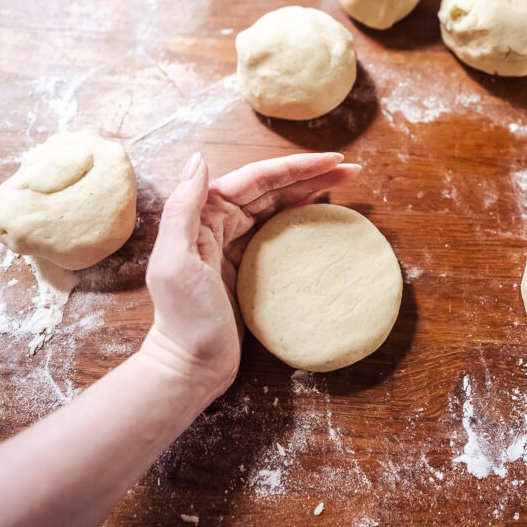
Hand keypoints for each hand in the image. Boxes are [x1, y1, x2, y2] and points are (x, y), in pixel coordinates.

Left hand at [140, 151, 360, 402]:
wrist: (190, 367)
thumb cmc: (183, 320)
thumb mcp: (175, 263)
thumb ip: (182, 209)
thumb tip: (200, 159)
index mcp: (203, 214)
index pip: (257, 179)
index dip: (296, 167)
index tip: (333, 160)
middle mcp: (218, 223)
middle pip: (272, 188)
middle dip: (311, 174)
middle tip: (350, 168)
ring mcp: (234, 244)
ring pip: (278, 206)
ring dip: (310, 191)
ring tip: (344, 182)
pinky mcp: (248, 266)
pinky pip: (279, 231)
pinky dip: (301, 217)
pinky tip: (321, 212)